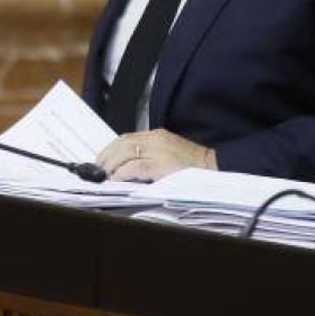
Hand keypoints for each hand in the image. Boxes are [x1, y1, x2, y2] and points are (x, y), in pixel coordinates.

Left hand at [96, 129, 217, 181]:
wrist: (217, 169)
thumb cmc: (194, 167)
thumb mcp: (169, 154)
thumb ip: (150, 156)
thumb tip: (126, 167)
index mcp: (158, 135)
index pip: (126, 138)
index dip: (110, 150)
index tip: (101, 161)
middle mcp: (156, 140)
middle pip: (122, 143)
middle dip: (106, 157)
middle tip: (98, 171)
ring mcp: (160, 151)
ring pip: (125, 153)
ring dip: (111, 165)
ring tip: (105, 176)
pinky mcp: (163, 165)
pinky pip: (135, 167)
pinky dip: (122, 173)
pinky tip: (117, 180)